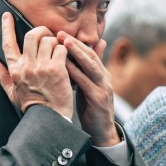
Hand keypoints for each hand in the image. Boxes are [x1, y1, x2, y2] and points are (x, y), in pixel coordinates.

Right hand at [0, 13, 72, 117]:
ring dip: (55, 42)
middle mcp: (27, 66)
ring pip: (48, 40)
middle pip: (31, 35)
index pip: (8, 43)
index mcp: (15, 70)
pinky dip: (65, 50)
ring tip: (58, 50)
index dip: (7, 27)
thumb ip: (3, 76)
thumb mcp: (12, 92)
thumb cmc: (32, 106)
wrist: (48, 118)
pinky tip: (66, 57)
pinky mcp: (56, 69)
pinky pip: (61, 49)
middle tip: (46, 35)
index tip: (7, 16)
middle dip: (41, 30)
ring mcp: (42, 67)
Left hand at [56, 32, 119, 146]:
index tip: (61, 33)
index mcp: (101, 74)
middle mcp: (104, 78)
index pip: (89, 52)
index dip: (76, 42)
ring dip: (77, 53)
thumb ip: (86, 71)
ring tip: (64, 43)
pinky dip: (75, 72)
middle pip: (90, 55)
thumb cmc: (91, 108)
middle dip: (75, 43)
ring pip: (90, 65)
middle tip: (60, 33)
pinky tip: (64, 66)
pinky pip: (85, 82)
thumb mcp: (89, 86)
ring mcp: (103, 88)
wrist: (101, 132)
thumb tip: (81, 57)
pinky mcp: (98, 99)